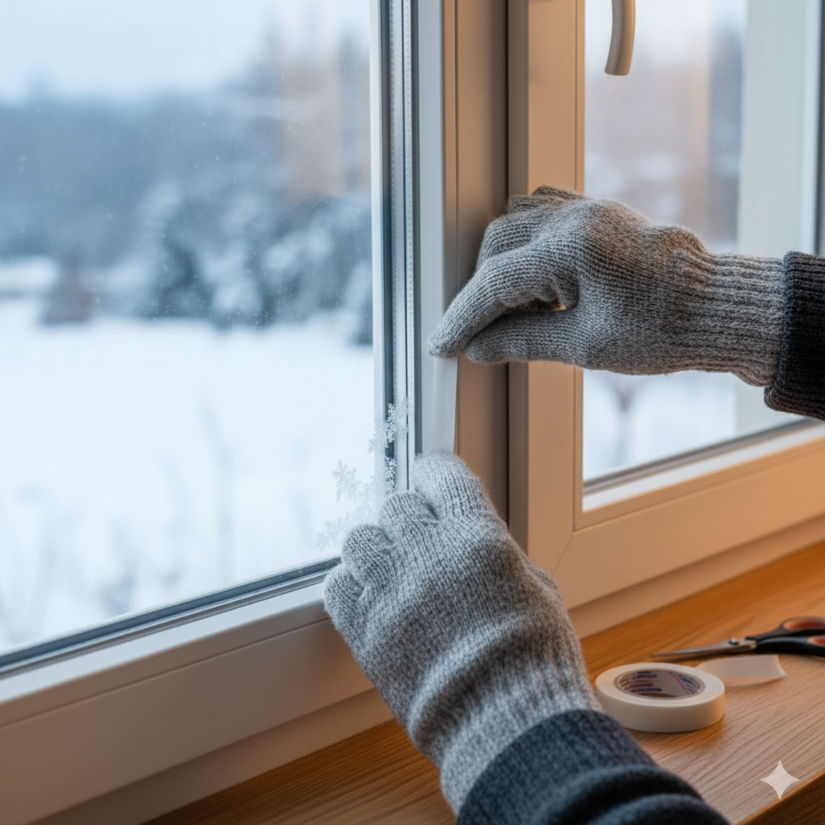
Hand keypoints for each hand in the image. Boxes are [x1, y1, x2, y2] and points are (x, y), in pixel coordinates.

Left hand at [323, 451, 598, 811]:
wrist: (505, 728)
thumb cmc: (534, 660)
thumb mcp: (537, 588)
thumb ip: (497, 552)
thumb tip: (472, 538)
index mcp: (478, 540)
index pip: (442, 475)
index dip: (437, 473)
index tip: (434, 479)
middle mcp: (428, 557)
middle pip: (397, 506)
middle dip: (411, 520)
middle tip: (421, 542)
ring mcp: (391, 594)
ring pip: (359, 539)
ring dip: (377, 548)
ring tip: (392, 569)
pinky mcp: (365, 633)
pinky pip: (337, 586)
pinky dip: (352, 586)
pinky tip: (372, 598)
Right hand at [429, 186, 782, 386]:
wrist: (714, 308)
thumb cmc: (662, 331)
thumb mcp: (586, 346)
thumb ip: (523, 342)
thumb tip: (477, 347)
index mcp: (571, 247)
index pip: (495, 283)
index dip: (463, 318)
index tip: (442, 344)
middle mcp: (573, 218)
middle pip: (496, 246)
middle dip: (480, 293)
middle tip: (480, 335)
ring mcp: (585, 209)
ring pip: (512, 225)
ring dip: (500, 267)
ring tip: (516, 310)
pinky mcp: (595, 212)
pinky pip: (540, 214)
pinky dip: (523, 246)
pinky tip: (533, 279)